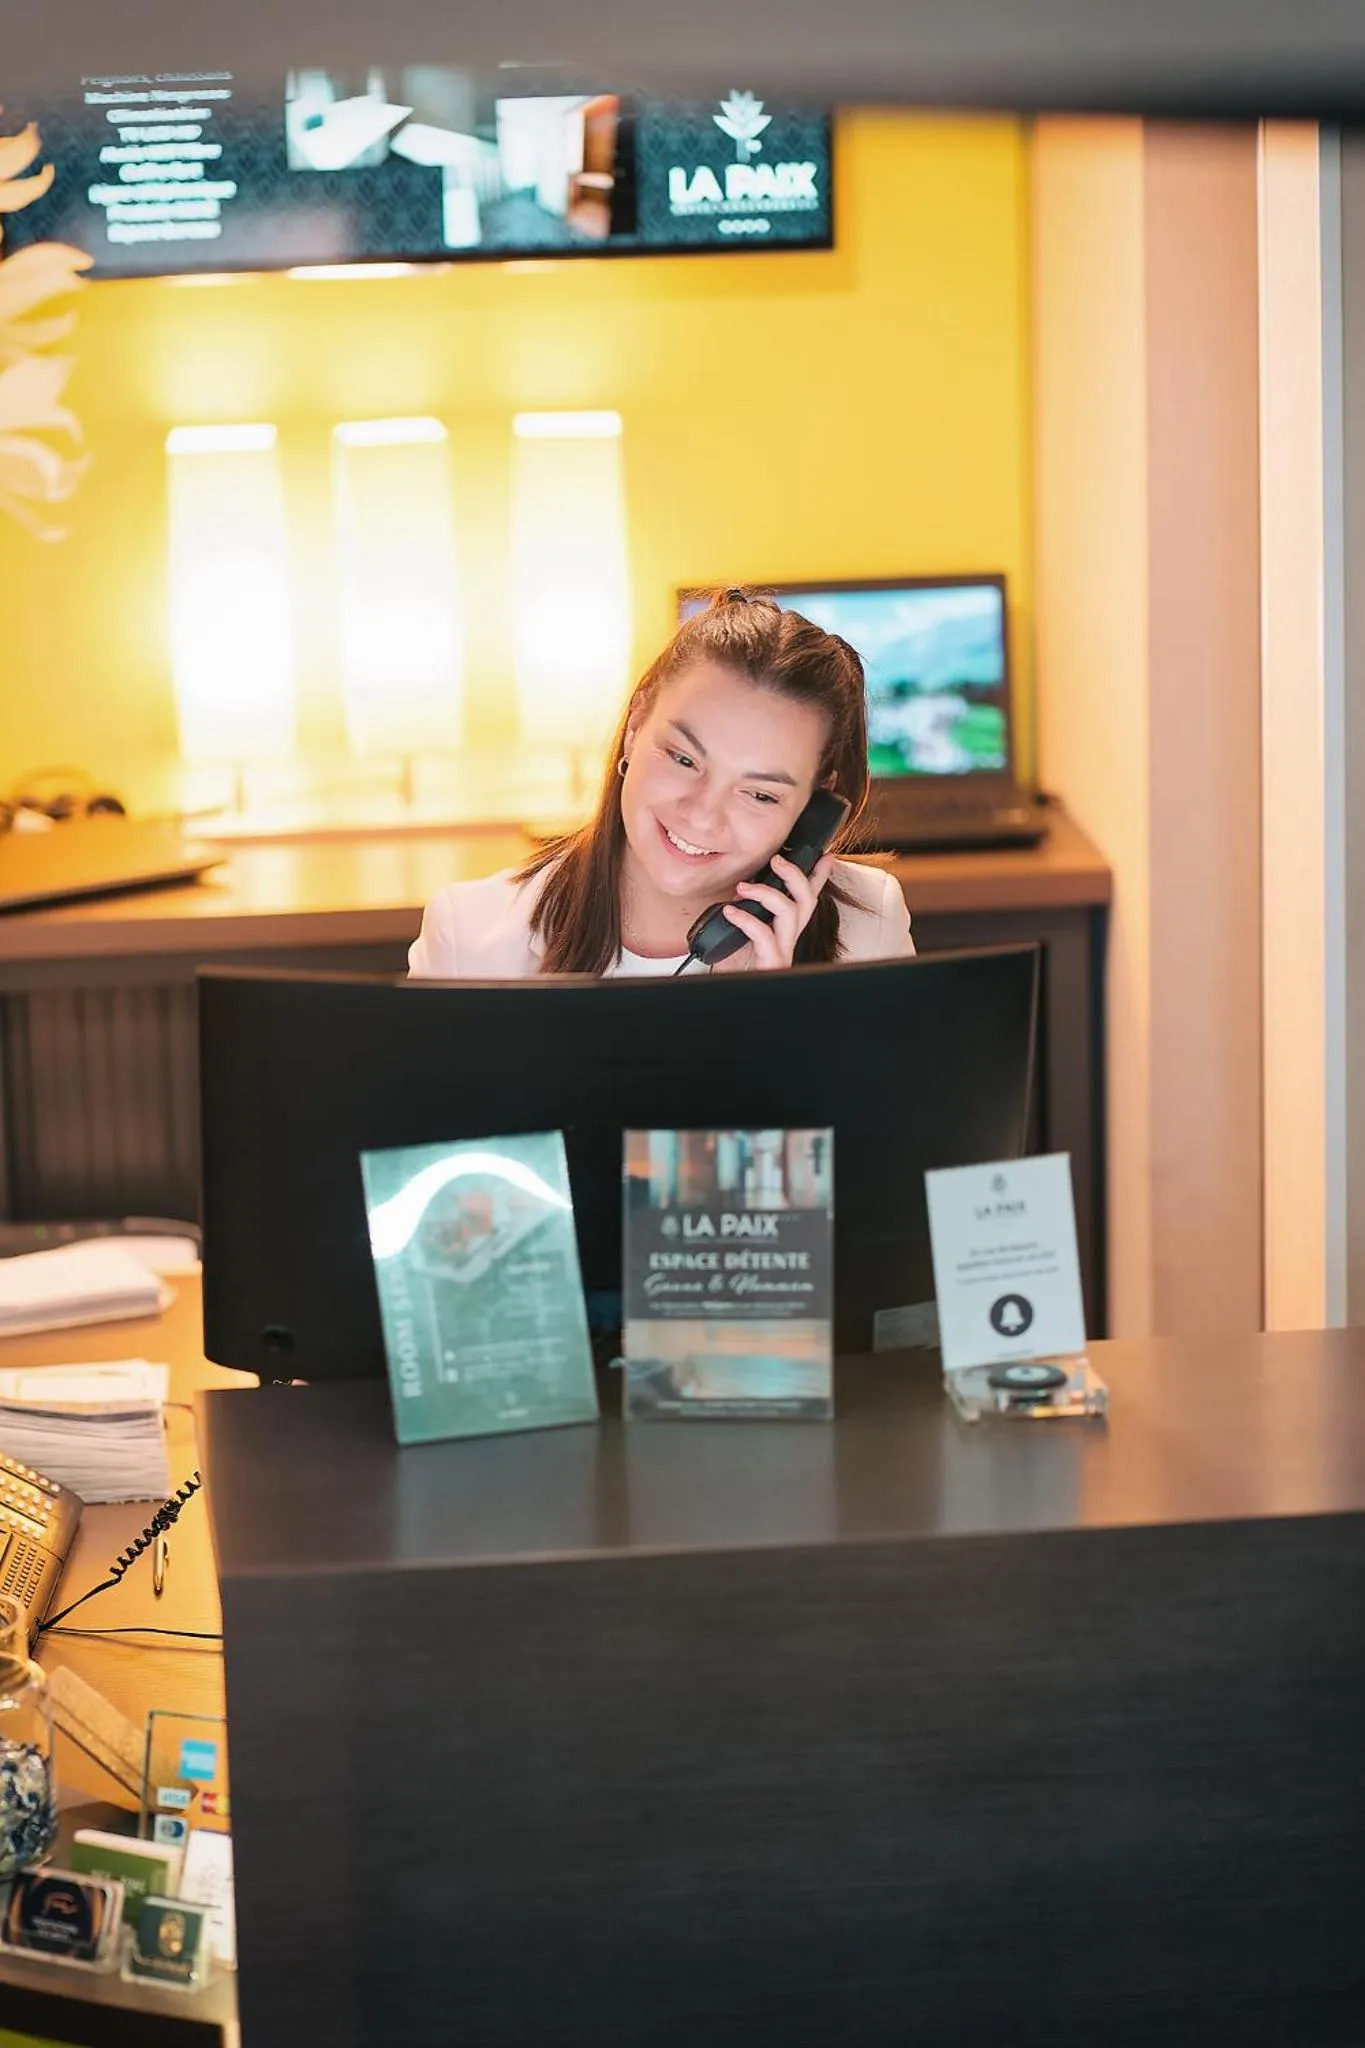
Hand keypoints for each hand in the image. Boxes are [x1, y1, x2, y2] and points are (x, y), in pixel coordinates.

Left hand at [713, 852, 834, 972]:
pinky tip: (729, 912)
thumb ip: (749, 911)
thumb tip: (743, 886)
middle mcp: (788, 940)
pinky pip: (764, 936)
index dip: (818, 877)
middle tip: (776, 861)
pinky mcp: (771, 964)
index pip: (807, 899)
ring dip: (766, 893)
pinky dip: (746, 918)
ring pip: (790, 913)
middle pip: (806, 902)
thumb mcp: (740, 930)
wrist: (724, 992)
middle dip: (795, 876)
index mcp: (784, 929)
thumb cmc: (731, 962)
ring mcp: (782, 953)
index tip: (824, 857)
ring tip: (743, 888)